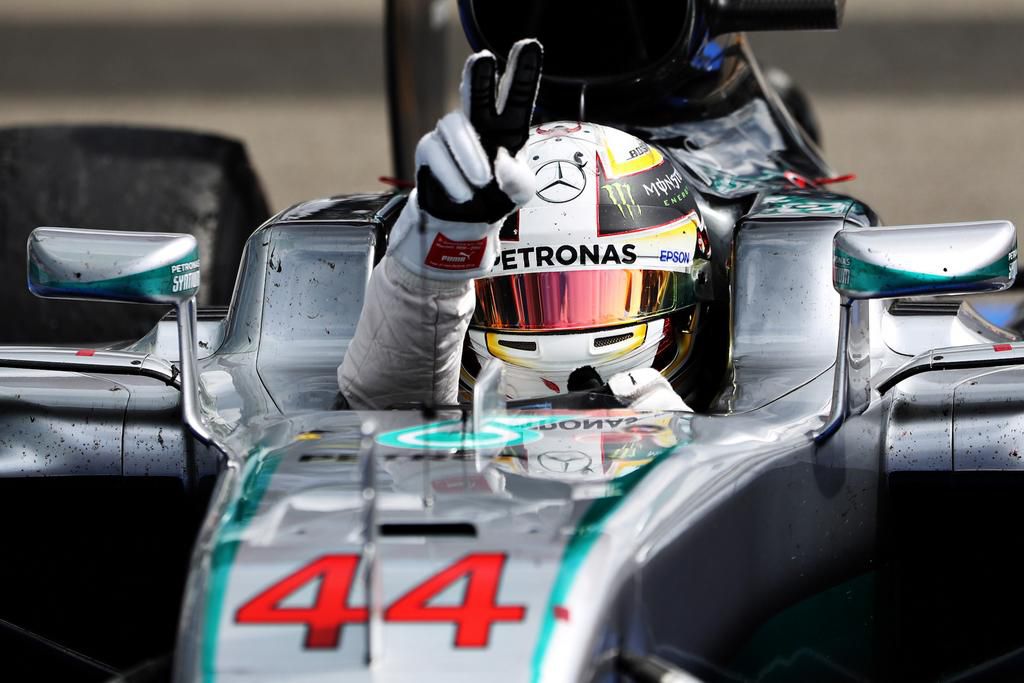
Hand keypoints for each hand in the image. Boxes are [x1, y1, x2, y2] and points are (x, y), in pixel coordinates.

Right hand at [388, 39, 542, 279]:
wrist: (463, 225)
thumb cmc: (495, 200)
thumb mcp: (520, 194)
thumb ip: (518, 179)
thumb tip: (498, 164)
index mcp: (507, 127)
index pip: (517, 95)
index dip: (523, 71)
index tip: (530, 46)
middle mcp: (478, 123)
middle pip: (478, 91)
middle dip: (479, 74)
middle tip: (483, 60)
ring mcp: (452, 135)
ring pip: (454, 126)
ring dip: (468, 155)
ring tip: (480, 181)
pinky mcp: (429, 150)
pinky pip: (436, 154)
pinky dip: (452, 175)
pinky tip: (463, 192)